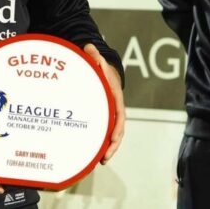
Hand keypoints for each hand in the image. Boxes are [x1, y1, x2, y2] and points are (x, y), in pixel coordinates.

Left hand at [84, 43, 125, 162]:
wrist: (105, 71)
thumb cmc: (101, 67)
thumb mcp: (97, 60)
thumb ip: (94, 56)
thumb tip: (90, 48)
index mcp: (115, 97)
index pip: (119, 114)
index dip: (117, 127)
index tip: (113, 138)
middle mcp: (115, 109)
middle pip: (118, 130)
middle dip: (113, 145)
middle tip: (105, 157)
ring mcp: (110, 115)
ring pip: (112, 134)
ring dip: (108, 148)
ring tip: (101, 161)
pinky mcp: (103, 119)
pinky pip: (104, 133)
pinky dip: (102, 144)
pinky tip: (95, 155)